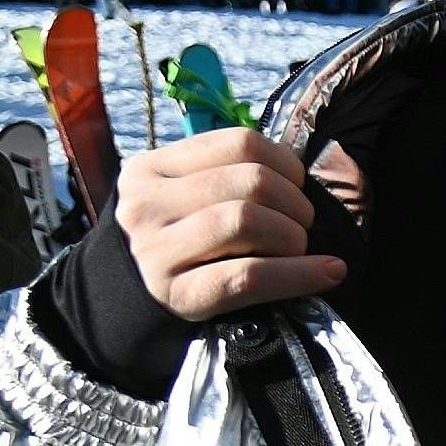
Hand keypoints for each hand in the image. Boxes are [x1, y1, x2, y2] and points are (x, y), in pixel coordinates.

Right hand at [115, 128, 346, 320]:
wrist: (118, 302)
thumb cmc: (170, 241)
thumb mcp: (177, 196)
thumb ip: (223, 176)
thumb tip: (301, 174)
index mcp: (150, 168)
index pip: (240, 143)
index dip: (286, 163)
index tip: (296, 185)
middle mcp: (146, 205)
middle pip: (251, 182)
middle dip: (295, 203)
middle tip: (299, 225)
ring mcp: (156, 252)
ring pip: (248, 222)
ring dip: (293, 237)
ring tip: (297, 249)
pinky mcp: (178, 296)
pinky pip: (249, 277)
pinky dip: (299, 274)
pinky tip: (327, 273)